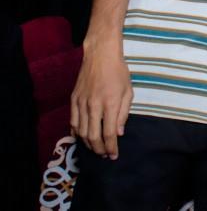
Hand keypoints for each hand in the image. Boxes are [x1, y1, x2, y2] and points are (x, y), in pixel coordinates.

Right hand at [70, 40, 132, 158]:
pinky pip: (72, 122)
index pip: (109, 133)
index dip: (111, 147)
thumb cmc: (119, 72)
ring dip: (88, 144)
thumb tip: (119, 133)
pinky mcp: (73, 100)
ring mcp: (81, 103)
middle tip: (105, 155)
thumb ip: (123, 114)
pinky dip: (76, 133)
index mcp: (110, 103)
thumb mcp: (128, 92)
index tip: (114, 156)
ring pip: (81, 131)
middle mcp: (94, 105)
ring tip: (96, 149)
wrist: (100, 56)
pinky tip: (82, 138)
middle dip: (99, 149)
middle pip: (93, 136)